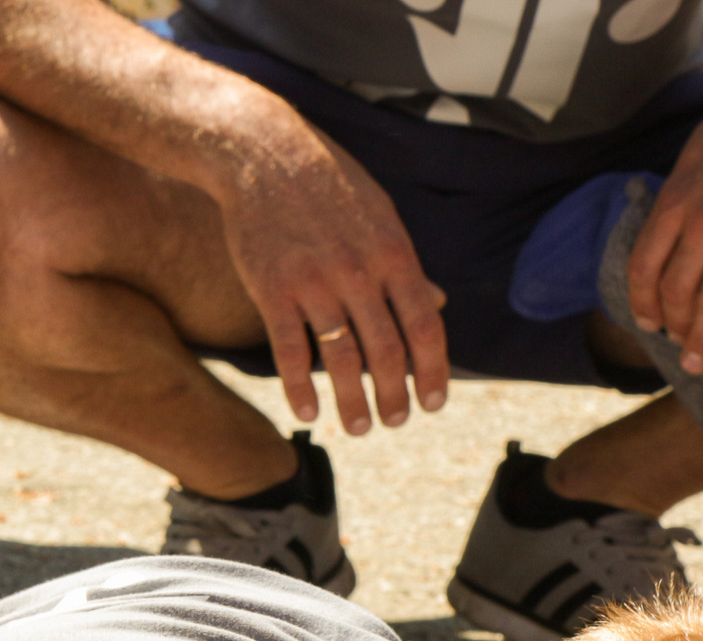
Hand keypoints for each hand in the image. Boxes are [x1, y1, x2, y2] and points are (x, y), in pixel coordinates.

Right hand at [215, 119, 448, 436]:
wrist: (263, 150)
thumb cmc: (328, 183)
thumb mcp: (380, 214)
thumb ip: (406, 265)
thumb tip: (439, 303)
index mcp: (393, 253)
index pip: (425, 326)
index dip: (434, 371)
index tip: (435, 403)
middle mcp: (358, 272)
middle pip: (387, 352)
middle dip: (395, 396)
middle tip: (396, 422)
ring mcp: (314, 282)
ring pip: (341, 359)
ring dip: (352, 402)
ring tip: (359, 429)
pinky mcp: (272, 289)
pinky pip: (290, 350)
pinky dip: (299, 387)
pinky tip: (308, 412)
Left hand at [625, 69, 702, 377]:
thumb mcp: (697, 153)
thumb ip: (677, 194)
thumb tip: (661, 227)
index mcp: (676, 199)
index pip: (644, 266)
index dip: (643, 302)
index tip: (649, 323)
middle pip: (675, 292)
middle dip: (674, 327)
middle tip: (682, 345)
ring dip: (702, 342)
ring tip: (700, 365)